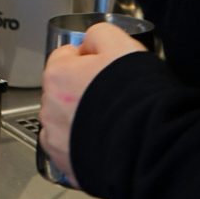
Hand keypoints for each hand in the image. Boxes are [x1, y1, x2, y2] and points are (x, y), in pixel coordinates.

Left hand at [40, 22, 146, 185]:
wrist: (149, 148)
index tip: (103, 68)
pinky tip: (105, 141)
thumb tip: (91, 42)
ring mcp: (56, 138)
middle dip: (83, 90)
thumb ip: (99, 35)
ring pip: (65, 119)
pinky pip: (69, 148)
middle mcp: (50, 107)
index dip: (89, 60)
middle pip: (63, 89)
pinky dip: (82, 144)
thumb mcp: (121, 45)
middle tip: (111, 96)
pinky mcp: (66, 163)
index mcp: (58, 75)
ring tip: (111, 121)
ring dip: (81, 118)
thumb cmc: (135, 100)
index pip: (65, 57)